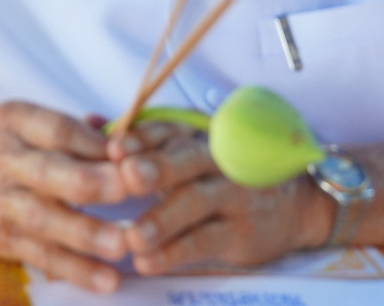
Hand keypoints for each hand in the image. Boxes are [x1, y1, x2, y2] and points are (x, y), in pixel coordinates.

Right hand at [0, 102, 132, 289]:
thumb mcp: (13, 128)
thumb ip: (66, 128)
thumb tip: (120, 130)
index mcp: (10, 120)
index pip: (58, 128)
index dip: (97, 143)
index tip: (133, 155)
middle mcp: (0, 158)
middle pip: (51, 170)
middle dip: (92, 181)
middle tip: (129, 190)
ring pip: (45, 218)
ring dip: (86, 233)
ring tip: (122, 244)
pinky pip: (39, 255)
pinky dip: (73, 269)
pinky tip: (104, 280)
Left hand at [112, 119, 328, 273]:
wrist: (294, 203)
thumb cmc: (222, 173)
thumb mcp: (189, 149)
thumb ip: (141, 139)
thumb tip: (89, 122)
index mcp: (197, 135)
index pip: (169, 130)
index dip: (142, 138)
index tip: (114, 146)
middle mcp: (217, 159)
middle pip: (186, 160)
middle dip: (156, 167)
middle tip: (127, 177)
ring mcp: (233, 195)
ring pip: (195, 203)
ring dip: (162, 219)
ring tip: (132, 236)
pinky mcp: (241, 232)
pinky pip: (204, 241)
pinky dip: (175, 252)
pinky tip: (149, 261)